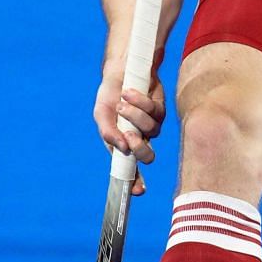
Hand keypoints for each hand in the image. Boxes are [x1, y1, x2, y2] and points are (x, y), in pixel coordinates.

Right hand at [94, 73, 167, 195]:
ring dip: (135, 115)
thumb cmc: (109, 94)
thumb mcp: (101, 113)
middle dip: (140, 147)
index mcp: (122, 144)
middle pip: (147, 155)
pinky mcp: (160, 110)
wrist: (121, 70)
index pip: (130, 169)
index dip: (134, 181)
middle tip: (130, 135)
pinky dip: (140, 102)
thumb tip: (122, 148)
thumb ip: (108, 132)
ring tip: (122, 103)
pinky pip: (155, 112)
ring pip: (151, 130)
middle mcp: (139, 138)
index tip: (136, 190)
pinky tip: (130, 93)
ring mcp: (151, 125)